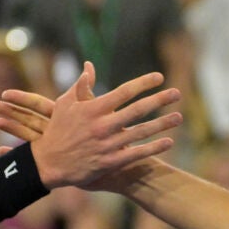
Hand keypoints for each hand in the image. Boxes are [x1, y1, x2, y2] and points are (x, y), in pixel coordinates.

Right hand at [0, 62, 181, 188]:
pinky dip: (153, 148)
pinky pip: (136, 154)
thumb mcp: (65, 104)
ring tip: (179, 117)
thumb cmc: (57, 130)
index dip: (143, 83)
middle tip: (177, 93)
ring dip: (162, 124)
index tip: (159, 77)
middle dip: (160, 100)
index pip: (124, 91)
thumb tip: (89, 66)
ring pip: (141, 132)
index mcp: (93, 108)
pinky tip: (168, 142)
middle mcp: (103, 125)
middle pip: (138, 110)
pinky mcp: (110, 162)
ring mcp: (107, 144)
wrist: (49, 163)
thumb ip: (80, 85)